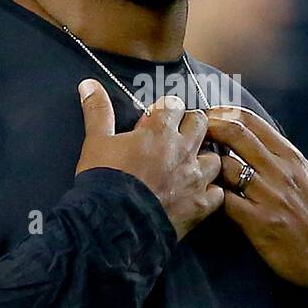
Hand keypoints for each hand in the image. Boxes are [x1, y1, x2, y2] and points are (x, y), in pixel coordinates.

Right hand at [75, 79, 223, 240]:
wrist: (114, 224)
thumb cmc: (104, 179)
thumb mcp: (96, 141)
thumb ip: (98, 110)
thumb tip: (88, 83)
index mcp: (160, 131)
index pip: (174, 105)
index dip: (166, 110)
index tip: (157, 119)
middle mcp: (184, 150)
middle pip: (201, 124)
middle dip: (191, 125)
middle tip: (176, 137)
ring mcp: (196, 178)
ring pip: (215, 158)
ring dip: (204, 159)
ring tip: (190, 167)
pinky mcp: (201, 205)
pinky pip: (218, 194)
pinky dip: (211, 193)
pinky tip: (199, 195)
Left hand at [204, 106, 307, 307]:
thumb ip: (287, 160)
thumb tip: (263, 142)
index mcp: (292, 158)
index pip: (252, 121)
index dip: (223, 113)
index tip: (208, 116)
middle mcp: (281, 172)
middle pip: (235, 134)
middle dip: (208, 128)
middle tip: (192, 133)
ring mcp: (269, 196)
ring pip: (225, 165)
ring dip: (206, 164)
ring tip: (194, 168)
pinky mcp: (258, 222)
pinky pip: (224, 200)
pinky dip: (211, 194)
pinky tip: (204, 196)